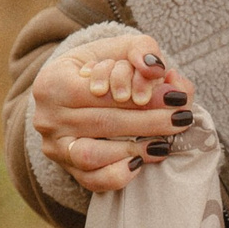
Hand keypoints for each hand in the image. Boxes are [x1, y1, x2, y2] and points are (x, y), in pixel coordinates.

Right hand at [29, 30, 193, 192]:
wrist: (75, 93)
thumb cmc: (101, 67)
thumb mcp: (119, 48)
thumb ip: (141, 49)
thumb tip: (157, 69)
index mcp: (53, 81)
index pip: (100, 92)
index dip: (139, 94)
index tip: (176, 98)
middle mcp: (47, 117)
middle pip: (102, 122)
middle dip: (148, 122)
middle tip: (181, 120)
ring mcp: (54, 146)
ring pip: (92, 155)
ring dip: (132, 150)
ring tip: (163, 144)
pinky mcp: (65, 168)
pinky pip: (90, 180)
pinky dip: (116, 175)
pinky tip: (139, 164)